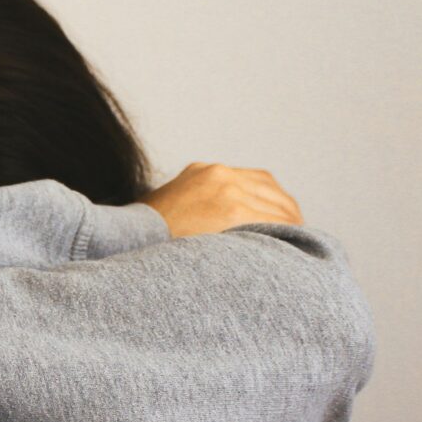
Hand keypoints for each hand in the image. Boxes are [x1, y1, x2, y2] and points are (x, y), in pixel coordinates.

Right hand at [136, 162, 303, 237]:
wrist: (124, 242)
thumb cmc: (143, 239)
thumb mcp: (166, 211)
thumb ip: (193, 209)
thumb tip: (209, 230)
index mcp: (202, 172)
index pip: (253, 180)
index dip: (271, 202)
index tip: (280, 220)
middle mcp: (217, 174)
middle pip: (270, 190)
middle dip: (285, 213)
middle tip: (296, 236)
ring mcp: (226, 189)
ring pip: (277, 205)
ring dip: (289, 225)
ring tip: (297, 245)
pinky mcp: (230, 209)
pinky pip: (272, 221)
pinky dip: (286, 233)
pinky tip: (290, 249)